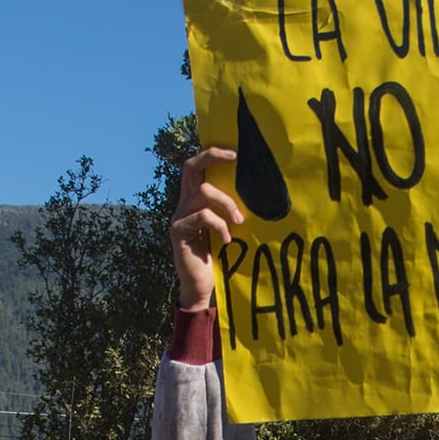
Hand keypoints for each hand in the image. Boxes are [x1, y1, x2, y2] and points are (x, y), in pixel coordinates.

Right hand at [171, 147, 243, 307]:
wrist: (200, 287)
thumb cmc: (219, 258)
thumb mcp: (228, 228)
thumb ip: (232, 210)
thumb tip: (259, 193)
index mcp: (194, 200)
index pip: (197, 167)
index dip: (212, 154)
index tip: (236, 152)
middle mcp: (183, 204)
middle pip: (190, 167)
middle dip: (212, 156)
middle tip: (234, 156)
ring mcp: (179, 217)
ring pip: (202, 192)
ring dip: (226, 203)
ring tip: (239, 220)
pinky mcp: (178, 231)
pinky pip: (202, 217)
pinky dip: (219, 225)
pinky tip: (226, 240)